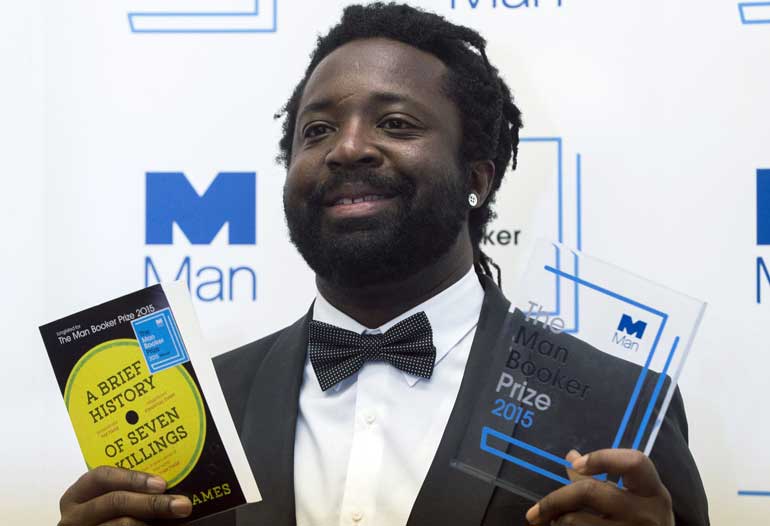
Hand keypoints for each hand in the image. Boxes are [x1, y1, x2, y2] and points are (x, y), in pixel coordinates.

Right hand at [58, 466, 191, 525]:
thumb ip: (132, 492)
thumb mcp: (111, 500)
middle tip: (182, 505)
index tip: (162, 483)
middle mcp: (72, 516)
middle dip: (152, 502)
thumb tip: (170, 486)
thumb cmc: (107, 516)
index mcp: (77, 495)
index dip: (132, 477)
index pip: (101, 476)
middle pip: (115, 502)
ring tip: (175, 520)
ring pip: (120, 524)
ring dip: (150, 522)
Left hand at [525, 449, 673, 525]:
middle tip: (534, 512)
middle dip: (555, 499)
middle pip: (590, 491)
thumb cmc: (645, 522)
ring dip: (557, 521)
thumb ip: (603, 478)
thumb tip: (570, 457)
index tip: (575, 464)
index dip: (601, 458)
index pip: (633, 462)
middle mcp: (647, 512)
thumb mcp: (634, 498)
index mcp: (652, 490)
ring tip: (551, 523)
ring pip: (577, 520)